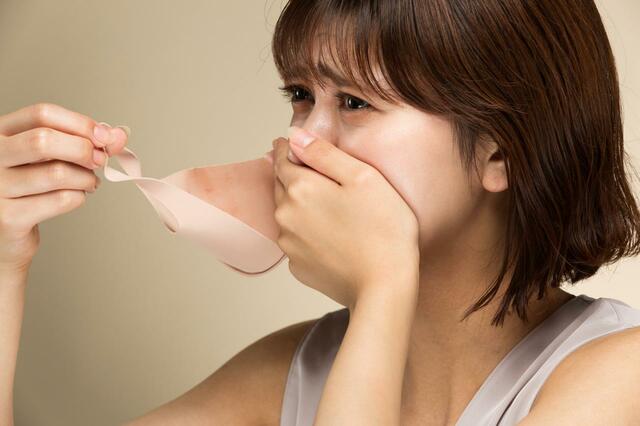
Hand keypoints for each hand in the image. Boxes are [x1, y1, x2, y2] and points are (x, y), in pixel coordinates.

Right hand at [0, 103, 128, 274]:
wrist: (4, 233)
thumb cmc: (28, 188)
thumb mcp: (48, 157)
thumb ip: (82, 141)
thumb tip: (118, 135)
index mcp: (0, 133)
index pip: (41, 114)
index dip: (80, 123)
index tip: (104, 136)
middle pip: (44, 140)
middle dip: (83, 150)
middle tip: (100, 160)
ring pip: (57, 173)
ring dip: (86, 178)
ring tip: (89, 182)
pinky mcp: (9, 218)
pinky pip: (61, 200)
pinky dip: (79, 197)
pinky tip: (76, 196)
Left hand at [271, 126, 419, 308]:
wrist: (385, 287)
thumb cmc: (383, 229)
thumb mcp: (363, 177)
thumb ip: (325, 153)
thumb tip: (295, 136)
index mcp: (300, 188)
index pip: (283, 158)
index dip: (287, 147)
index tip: (290, 142)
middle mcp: (286, 216)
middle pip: (281, 185)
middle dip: (291, 174)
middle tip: (307, 168)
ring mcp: (289, 244)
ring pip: (286, 214)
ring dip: (297, 204)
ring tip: (322, 202)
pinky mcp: (298, 267)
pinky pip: (296, 240)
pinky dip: (305, 232)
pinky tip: (328, 233)